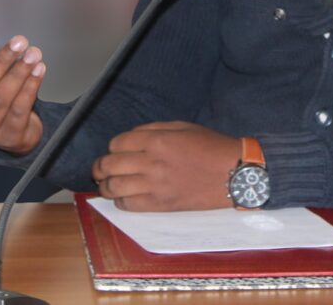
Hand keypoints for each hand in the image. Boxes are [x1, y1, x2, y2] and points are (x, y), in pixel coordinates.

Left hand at [92, 121, 241, 211]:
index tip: (116, 149)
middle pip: (110, 165)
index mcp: (157, 140)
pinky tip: (122, 197)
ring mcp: (154, 186)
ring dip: (105, 185)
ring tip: (106, 184)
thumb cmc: (210, 146)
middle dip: (100, 166)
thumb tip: (132, 136)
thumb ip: (154, 128)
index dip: (113, 146)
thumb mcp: (183, 126)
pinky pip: (128, 205)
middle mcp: (151, 162)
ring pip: (114, 187)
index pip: (118, 143)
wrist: (232, 173)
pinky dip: (119, 201)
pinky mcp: (160, 205)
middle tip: (100, 168)